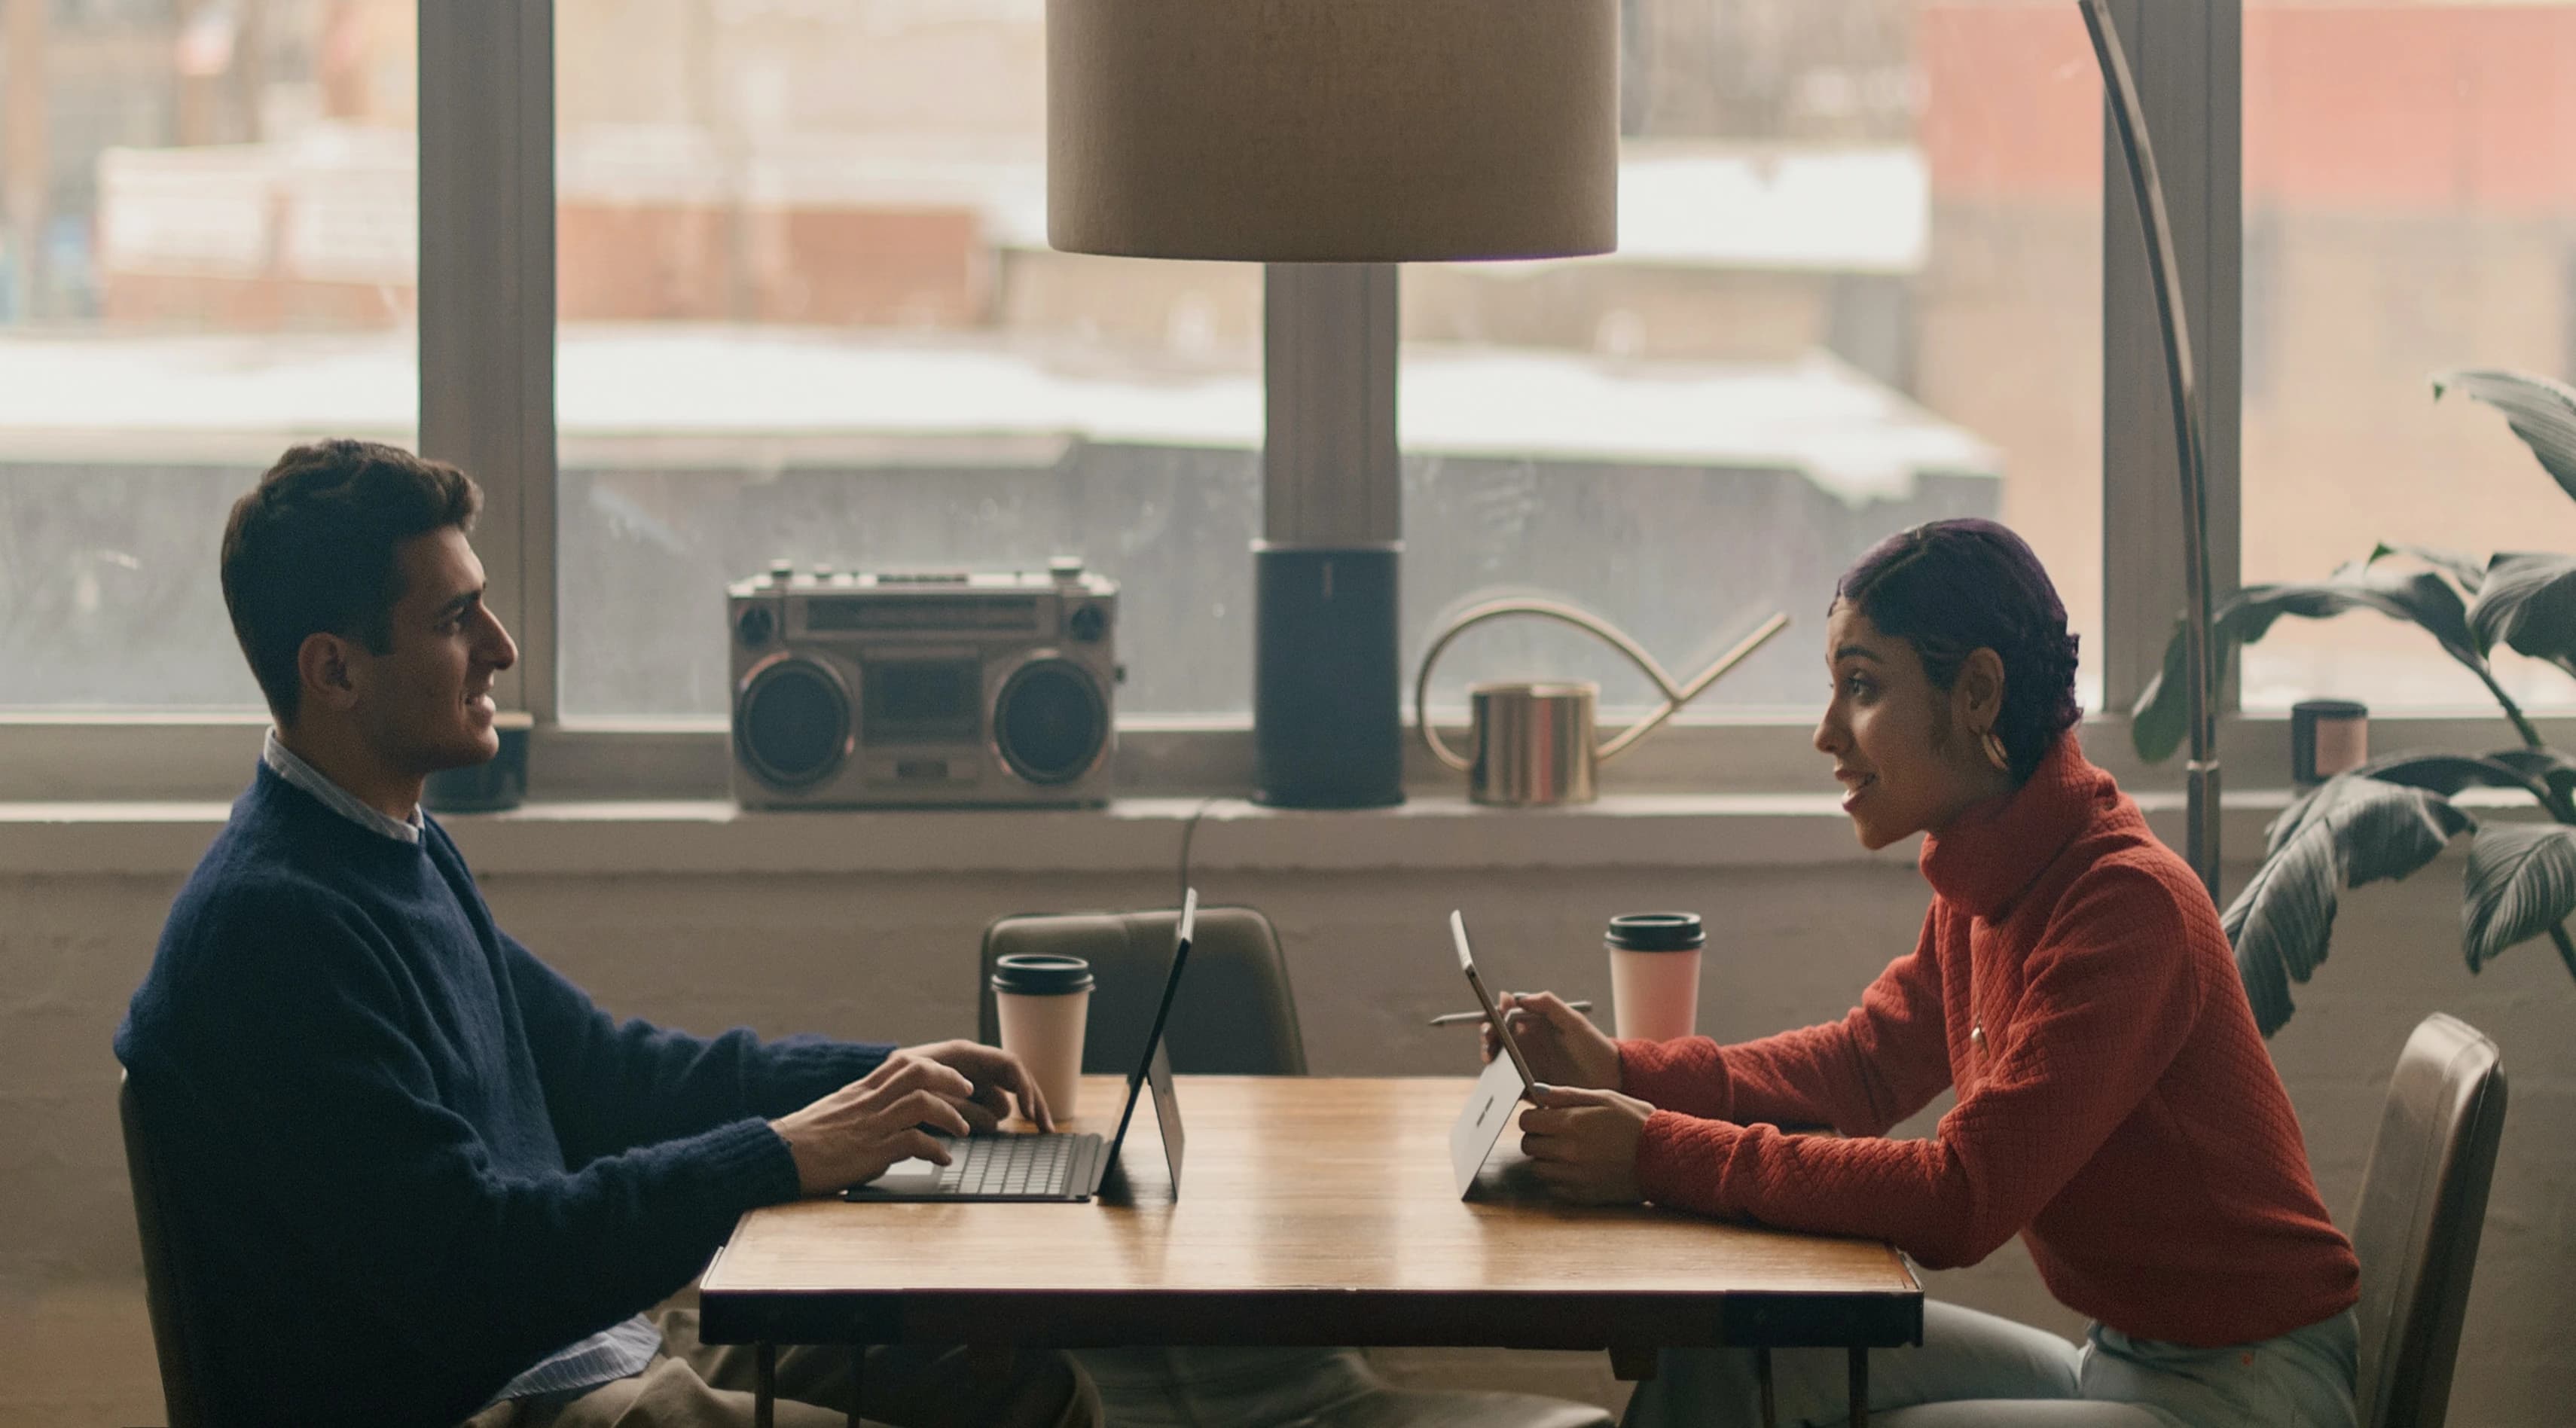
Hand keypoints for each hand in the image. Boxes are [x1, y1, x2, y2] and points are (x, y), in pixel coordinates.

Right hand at [768, 1049, 979, 1194]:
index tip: (958, 1078)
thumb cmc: (808, 1138)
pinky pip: (912, 1142)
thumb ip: (868, 1105)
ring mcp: (871, 1124)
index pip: (905, 1061)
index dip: (938, 1066)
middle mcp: (870, 1100)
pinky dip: (935, 1150)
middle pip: (919, 1072)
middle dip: (952, 1080)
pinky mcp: (869, 1151)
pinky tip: (943, 1160)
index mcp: (863, 1089)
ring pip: (921, 1103)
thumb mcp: (840, 1110)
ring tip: (963, 1131)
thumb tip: (895, 1111)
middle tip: (971, 1094)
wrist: (778, 1155)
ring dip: (950, 1115)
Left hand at [904, 1038, 1053, 1132]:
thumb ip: (962, 1104)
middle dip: (1033, 1101)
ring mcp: (969, 1078)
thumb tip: (999, 1118)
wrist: (871, 1095)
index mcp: (963, 1054)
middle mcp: (970, 1063)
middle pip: (1015, 1078)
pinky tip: (1000, 1132)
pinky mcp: (964, 1096)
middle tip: (1045, 1129)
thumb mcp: (924, 1095)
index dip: (1024, 1088)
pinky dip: (997, 1118)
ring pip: (1003, 1094)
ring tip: (1018, 1132)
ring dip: (1014, 1112)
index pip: (1008, 1065)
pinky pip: (988, 1105)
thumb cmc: (893, 1088)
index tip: (1030, 1113)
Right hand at [1482, 991, 1622, 1091]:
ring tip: (1492, 1057)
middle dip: (1487, 1036)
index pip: (1505, 1017)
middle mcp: (1525, 1046)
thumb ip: (1548, 1004)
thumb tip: (1518, 998)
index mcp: (1533, 1027)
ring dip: (1490, 1058)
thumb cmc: (1594, 1046)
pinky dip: (1501, 1084)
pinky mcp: (1529, 1089)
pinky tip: (1503, 1079)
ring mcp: (1525, 1068)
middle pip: (1496, 1039)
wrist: (1611, 1079)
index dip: (1495, 1014)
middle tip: (1489, 1037)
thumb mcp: (1573, 1021)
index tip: (1495, 1013)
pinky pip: (1509, 1087)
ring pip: (1497, 1062)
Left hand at [1517, 1083, 1652, 1205]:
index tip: (1544, 1117)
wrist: (1664, 1157)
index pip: (1526, 1121)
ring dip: (1547, 1159)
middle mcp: (1568, 1151)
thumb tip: (1536, 1091)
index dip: (1534, 1117)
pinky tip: (1577, 1168)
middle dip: (1538, 1136)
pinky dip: (1559, 1179)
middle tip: (1556, 1133)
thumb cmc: (1636, 1122)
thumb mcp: (1605, 1098)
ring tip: (1568, 1151)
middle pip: (1528, 1145)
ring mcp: (1574, 1176)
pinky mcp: (1583, 1195)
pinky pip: (1554, 1188)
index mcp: (1571, 1123)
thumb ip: (1566, 1095)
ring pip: (1538, 1168)